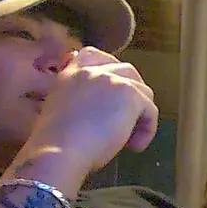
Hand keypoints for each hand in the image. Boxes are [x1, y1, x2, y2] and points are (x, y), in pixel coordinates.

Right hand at [12, 48, 157, 192]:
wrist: (58, 153)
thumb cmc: (56, 145)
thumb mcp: (61, 112)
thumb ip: (79, 100)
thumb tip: (102, 108)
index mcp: (70, 74)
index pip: (91, 54)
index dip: (108, 68)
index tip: (114, 90)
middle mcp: (91, 71)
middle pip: (127, 70)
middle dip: (133, 93)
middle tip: (129, 119)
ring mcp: (111, 79)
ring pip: (143, 92)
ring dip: (140, 116)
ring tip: (127, 140)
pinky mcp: (130, 94)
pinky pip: (150, 110)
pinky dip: (146, 130)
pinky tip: (133, 147)